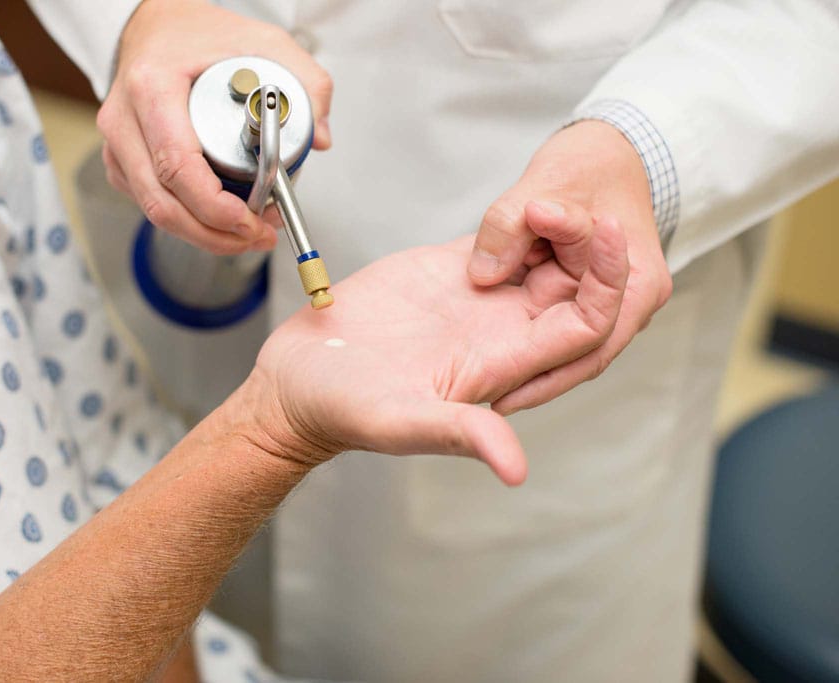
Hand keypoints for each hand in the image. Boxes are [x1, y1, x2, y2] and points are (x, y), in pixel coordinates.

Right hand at [97, 0, 332, 254]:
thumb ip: (306, 82)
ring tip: (246, 233)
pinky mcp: (120, 161)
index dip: (214, 206)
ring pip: (154, 211)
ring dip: (203, 234)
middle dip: (214, 233)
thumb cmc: (200, 35)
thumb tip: (321, 138)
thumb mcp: (264, 42)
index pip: (176, 165)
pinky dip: (187, 221)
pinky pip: (150, 205)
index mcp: (153, 88)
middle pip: (161, 202)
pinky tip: (219, 219)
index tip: (250, 219)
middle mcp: (125, 120)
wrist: (155, 26)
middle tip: (256, 236)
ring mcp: (117, 144)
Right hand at [249, 219, 629, 485]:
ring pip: (543, 258)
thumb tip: (515, 469)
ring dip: (554, 226)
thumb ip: (460, 432)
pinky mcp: (444, 273)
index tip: (607, 234)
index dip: (607, 281)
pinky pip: (499, 242)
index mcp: (503, 363)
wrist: (300, 382)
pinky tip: (518, 198)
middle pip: (576, 285)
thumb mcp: (402, 421)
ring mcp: (474, 300)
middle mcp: (500, 331)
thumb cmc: (344, 409)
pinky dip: (514, 220)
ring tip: (544, 193)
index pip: (584, 324)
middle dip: (588, 243)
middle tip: (568, 200)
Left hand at [467, 120, 673, 412]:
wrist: (610, 147)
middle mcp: (629, 303)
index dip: (545, 377)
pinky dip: (524, 334)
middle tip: (476, 407)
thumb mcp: (546, 184)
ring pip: (563, 344)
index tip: (500, 395)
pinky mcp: (583, 294)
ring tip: (472, 392)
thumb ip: (510, 224)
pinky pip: (553, 322)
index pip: (589, 345)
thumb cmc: (589, 162)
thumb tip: (482, 274)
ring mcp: (609, 301)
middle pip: (577, 356)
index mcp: (637, 286)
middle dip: (529, 380)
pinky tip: (482, 352)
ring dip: (526, 363)